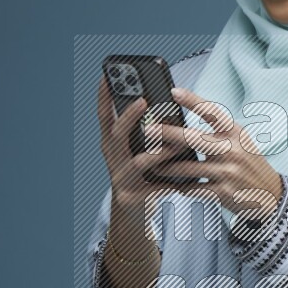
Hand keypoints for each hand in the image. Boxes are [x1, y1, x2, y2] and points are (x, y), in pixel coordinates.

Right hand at [97, 75, 202, 216]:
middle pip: (117, 135)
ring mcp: (120, 179)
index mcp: (113, 144)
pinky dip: (170, 183)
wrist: (135, 212)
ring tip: (177, 145)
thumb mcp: (139, 151)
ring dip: (159, 152)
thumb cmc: (143, 174)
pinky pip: (154, 188)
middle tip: (143, 101)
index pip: (105, 116)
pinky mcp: (132, 197)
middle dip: (128, 117)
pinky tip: (183, 181)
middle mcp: (113, 159)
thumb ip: (147, 133)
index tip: (107, 75)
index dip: (104, 96)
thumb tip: (168, 104)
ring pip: (138, 162)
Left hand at [166, 86, 282, 220]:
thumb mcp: (241, 142)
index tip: (173, 92)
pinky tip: (176, 185)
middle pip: (192, 138)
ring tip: (154, 166)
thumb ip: (218, 134)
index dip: (192, 101)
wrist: (270, 195)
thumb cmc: (249, 165)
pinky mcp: (223, 192)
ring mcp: (227, 171)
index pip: (213, 112)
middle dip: (166, 134)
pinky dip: (183, 187)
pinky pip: (195, 188)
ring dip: (167, 167)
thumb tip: (185, 125)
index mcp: (235, 133)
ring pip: (188, 167)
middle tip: (147, 130)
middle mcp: (232, 149)